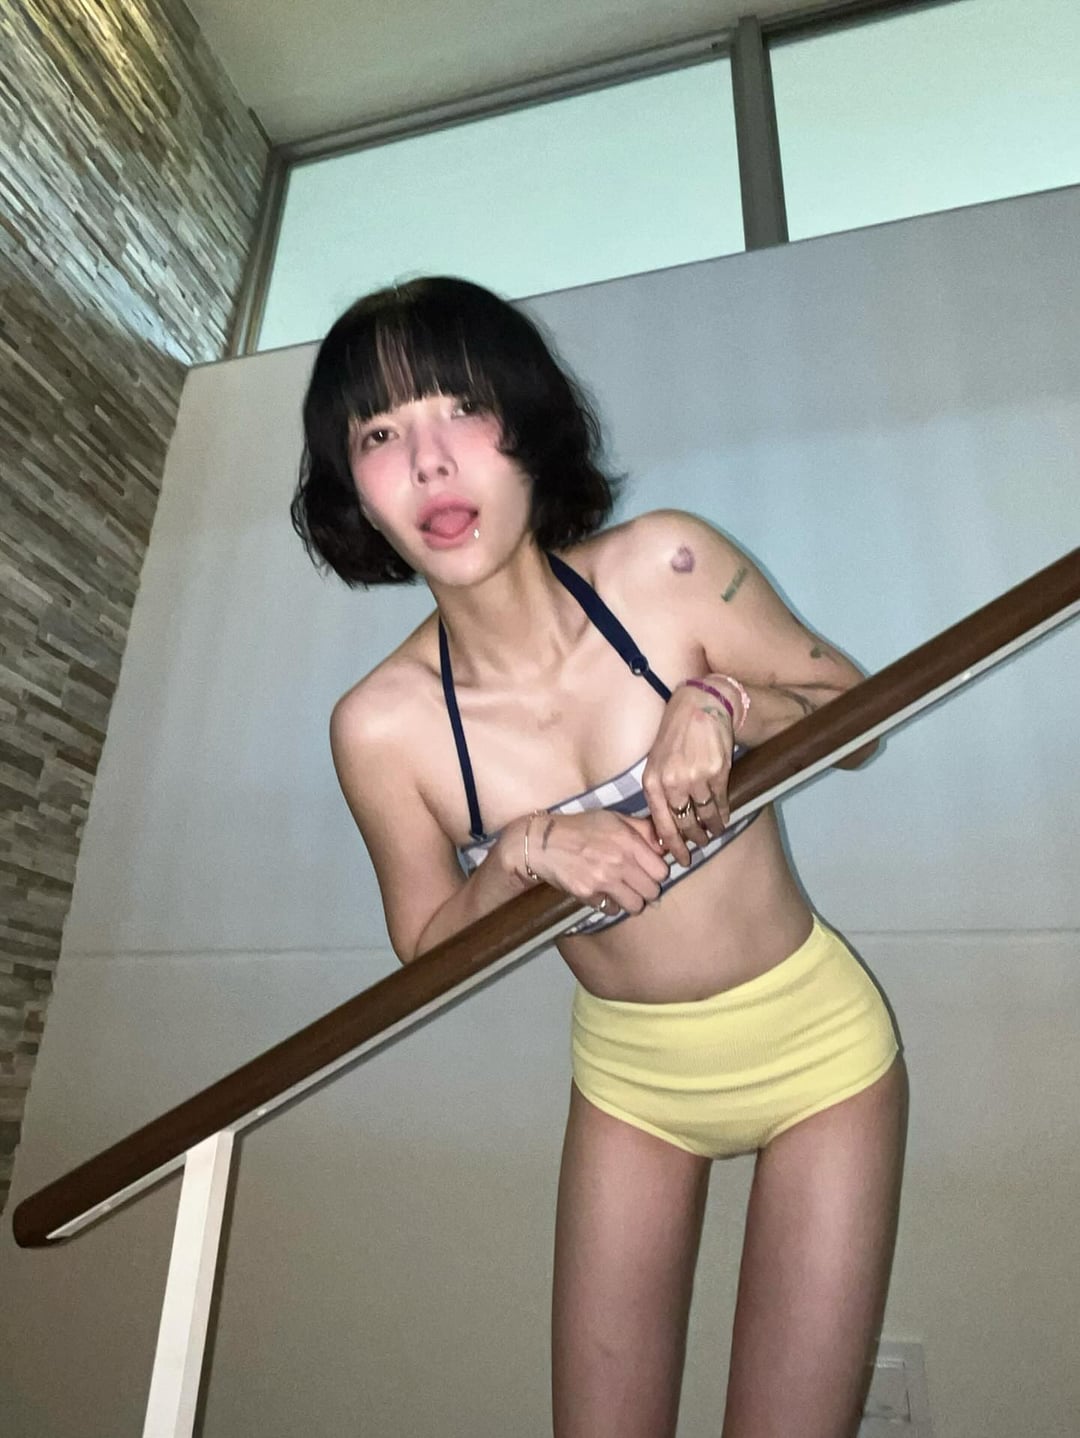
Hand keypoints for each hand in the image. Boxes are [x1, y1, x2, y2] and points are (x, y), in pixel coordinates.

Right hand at [514, 810, 668, 917]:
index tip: (649, 871)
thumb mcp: (614, 818)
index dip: (657, 873)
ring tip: (623, 893)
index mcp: (628, 841)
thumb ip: (642, 829)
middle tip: (636, 884)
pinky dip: (610, 905)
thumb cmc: (582, 828)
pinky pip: (611, 910)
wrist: (545, 842)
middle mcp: (619, 861)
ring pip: (636, 906)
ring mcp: (603, 879)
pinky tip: (603, 894)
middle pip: (652, 891)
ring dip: (631, 901)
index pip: (661, 871)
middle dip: (647, 889)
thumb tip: (665, 846)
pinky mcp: (588, 894)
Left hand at [642, 682, 734, 866]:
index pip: (662, 825)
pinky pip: (721, 802)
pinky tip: (724, 819)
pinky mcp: (717, 772)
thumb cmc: (674, 736)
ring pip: (705, 815)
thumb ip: (660, 792)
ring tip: (714, 833)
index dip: (674, 847)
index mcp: (652, 782)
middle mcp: (672, 783)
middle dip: (694, 840)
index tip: (681, 860)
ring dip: (711, 828)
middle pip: (685, 824)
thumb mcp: (656, 763)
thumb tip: (667, 828)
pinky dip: (723, 814)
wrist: (698, 707)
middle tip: (700, 847)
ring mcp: (695, 778)